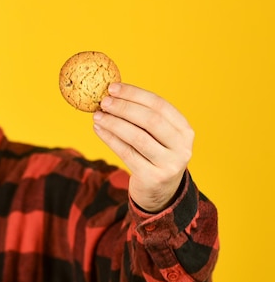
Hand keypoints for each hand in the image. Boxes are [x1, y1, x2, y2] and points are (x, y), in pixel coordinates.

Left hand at [92, 83, 193, 211]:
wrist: (160, 193)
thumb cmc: (154, 155)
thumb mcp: (157, 136)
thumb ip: (142, 117)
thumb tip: (112, 94)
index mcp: (185, 130)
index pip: (160, 105)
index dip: (135, 94)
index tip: (113, 88)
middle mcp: (182, 147)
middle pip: (150, 120)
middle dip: (124, 108)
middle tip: (103, 101)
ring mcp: (169, 164)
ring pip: (137, 137)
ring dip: (114, 123)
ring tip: (97, 116)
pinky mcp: (153, 177)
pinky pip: (126, 153)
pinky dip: (110, 139)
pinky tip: (99, 130)